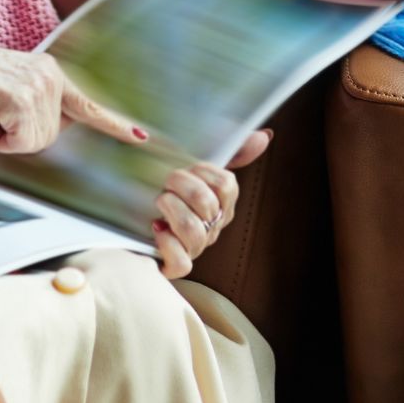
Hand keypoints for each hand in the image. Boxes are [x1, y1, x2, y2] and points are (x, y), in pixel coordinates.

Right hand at [0, 42, 149, 154]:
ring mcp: (39, 88)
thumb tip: (52, 129)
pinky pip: (18, 143)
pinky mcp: (23, 101)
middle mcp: (50, 76)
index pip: (86, 104)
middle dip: (21, 135)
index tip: (141, 137)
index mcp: (50, 71)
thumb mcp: (12, 86)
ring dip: (8, 137)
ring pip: (35, 142)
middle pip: (50, 136)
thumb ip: (36, 103)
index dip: (114, 124)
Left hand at [151, 129, 271, 278]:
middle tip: (167, 181)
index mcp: (222, 204)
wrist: (139, 219)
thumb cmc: (174, 191)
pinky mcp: (175, 265)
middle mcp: (213, 227)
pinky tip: (157, 228)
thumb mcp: (198, 167)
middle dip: (180, 185)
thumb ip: (233, 152)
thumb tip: (264, 136)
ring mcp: (196, 248)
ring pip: (194, 231)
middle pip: (206, 203)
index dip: (203, 171)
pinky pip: (182, 262)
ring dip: (171, 208)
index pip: (226, 185)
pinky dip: (167, 243)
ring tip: (160, 201)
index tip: (188, 167)